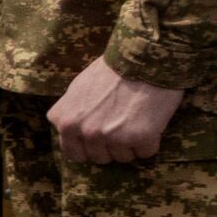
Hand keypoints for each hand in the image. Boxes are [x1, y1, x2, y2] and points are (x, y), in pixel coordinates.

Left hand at [47, 56, 179, 162]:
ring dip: (132, 144)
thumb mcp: (76, 90)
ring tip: (137, 119)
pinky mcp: (138, 137)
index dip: (90, 147)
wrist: (142, 58)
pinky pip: (146, 152)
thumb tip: (70, 132)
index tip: (101, 137)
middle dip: (112, 146)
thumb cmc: (111, 71)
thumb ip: (70, 114)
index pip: (74, 154)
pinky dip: (151, 141)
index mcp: (65, 122)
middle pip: (100, 158)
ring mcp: (111, 137)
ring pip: (123, 157)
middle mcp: (84, 132)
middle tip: (123, 124)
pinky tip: (151, 121)